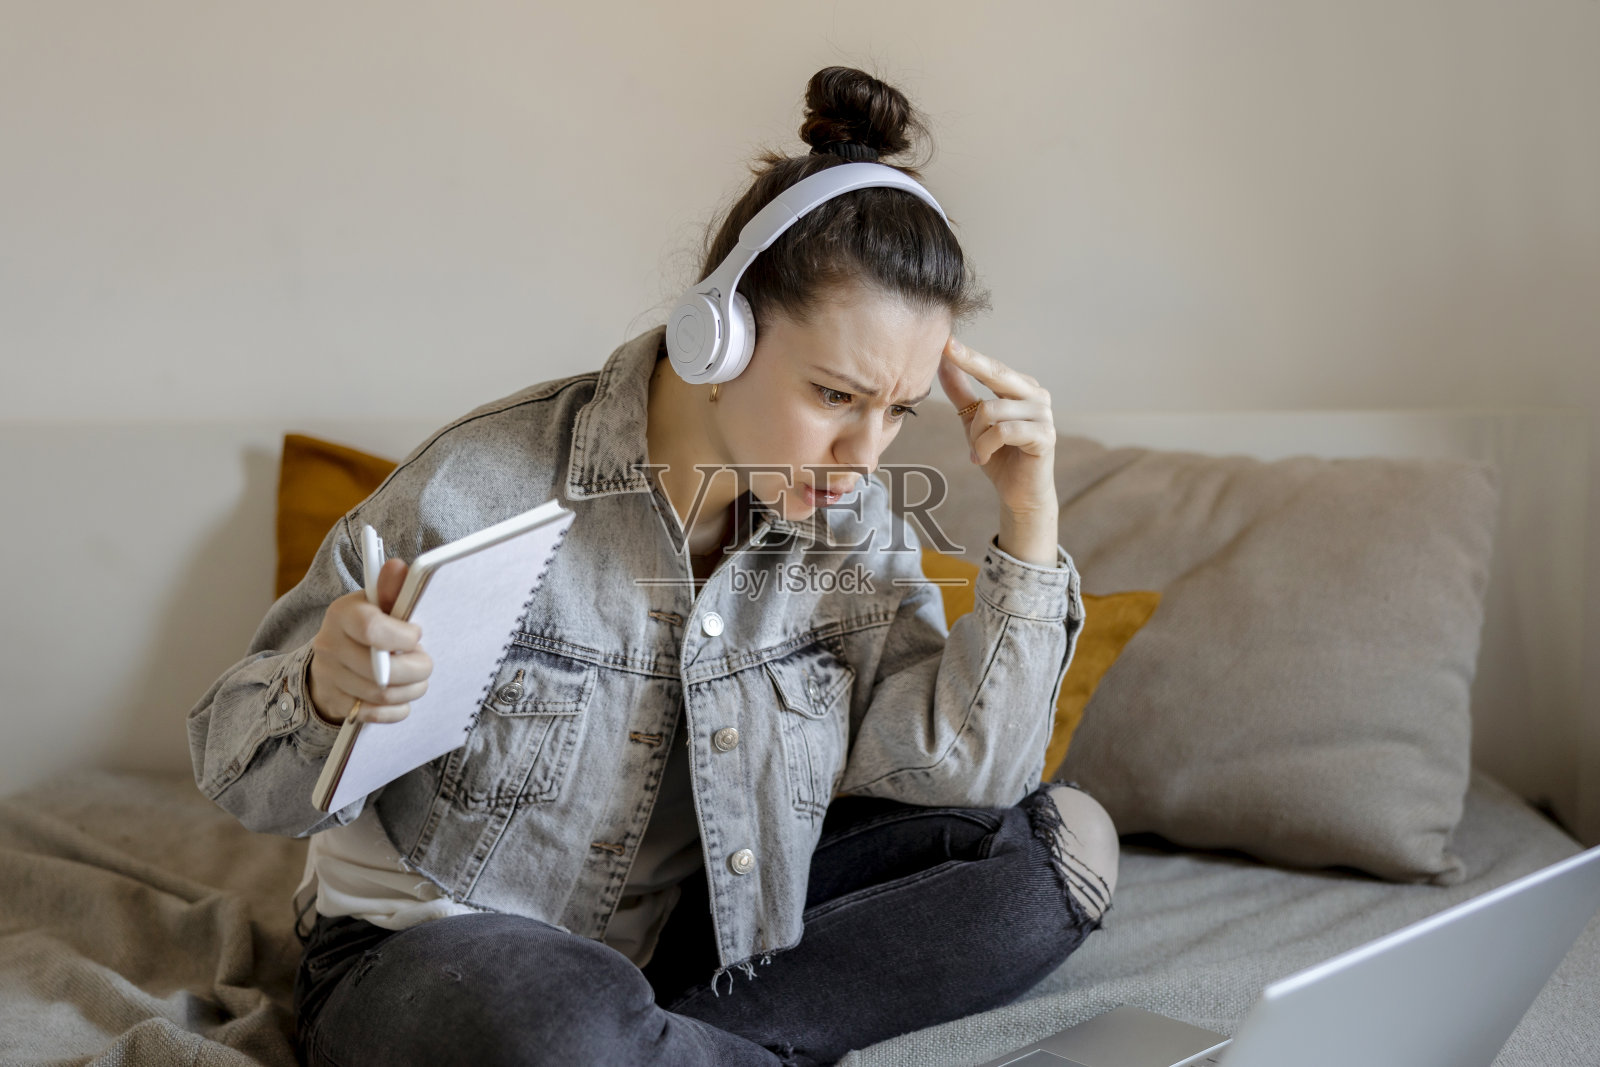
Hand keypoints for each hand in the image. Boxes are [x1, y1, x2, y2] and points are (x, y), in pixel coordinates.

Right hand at [308, 558, 431, 724]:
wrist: (333, 658)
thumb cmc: (366, 626)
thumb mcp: (376, 603)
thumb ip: (391, 588)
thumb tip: (399, 567)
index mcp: (342, 614)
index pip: (371, 628)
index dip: (403, 637)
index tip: (417, 634)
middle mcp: (330, 646)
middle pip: (381, 670)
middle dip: (416, 668)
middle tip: (426, 663)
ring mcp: (331, 677)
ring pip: (381, 694)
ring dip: (412, 689)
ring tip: (419, 680)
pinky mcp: (337, 704)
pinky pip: (375, 715)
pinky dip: (397, 709)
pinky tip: (404, 698)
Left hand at [937, 336, 1057, 518]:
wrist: (1019, 493)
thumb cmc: (1000, 456)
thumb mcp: (974, 422)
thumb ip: (962, 393)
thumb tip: (944, 362)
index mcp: (1022, 388)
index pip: (992, 368)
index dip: (969, 355)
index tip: (947, 340)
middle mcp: (1037, 396)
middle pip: (997, 374)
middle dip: (970, 363)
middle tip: (946, 350)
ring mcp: (1044, 415)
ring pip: (992, 410)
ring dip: (976, 435)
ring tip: (978, 452)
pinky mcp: (1046, 436)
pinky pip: (1003, 431)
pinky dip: (985, 446)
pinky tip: (984, 459)